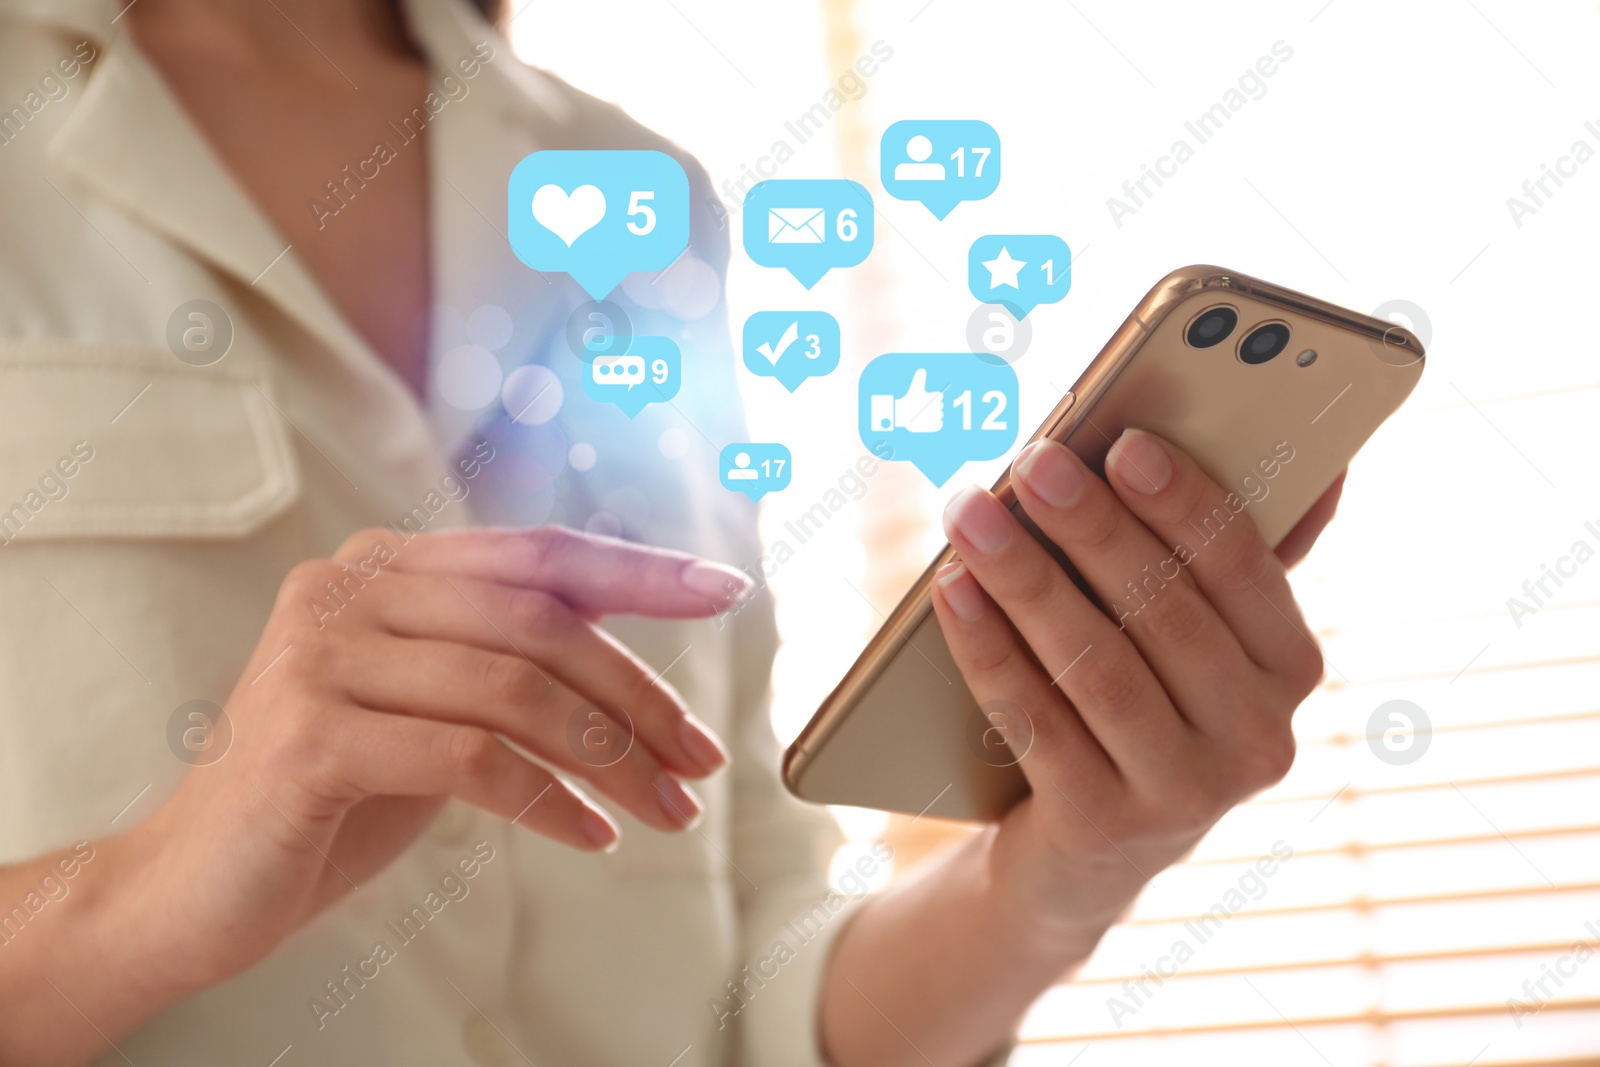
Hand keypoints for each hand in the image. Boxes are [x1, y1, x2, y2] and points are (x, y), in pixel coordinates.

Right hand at [124, 526, 744, 991]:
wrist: (194, 884)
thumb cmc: (334, 796)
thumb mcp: (432, 709)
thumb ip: (503, 662)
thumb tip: (629, 660)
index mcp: (385, 566)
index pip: (538, 554)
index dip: (638, 569)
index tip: (724, 591)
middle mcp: (348, 588)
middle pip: (540, 623)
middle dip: (639, 695)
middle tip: (701, 761)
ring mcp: (320, 654)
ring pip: (514, 688)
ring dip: (611, 757)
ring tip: (665, 811)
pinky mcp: (309, 733)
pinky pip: (469, 758)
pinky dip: (548, 800)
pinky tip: (589, 836)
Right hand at [875, 368, 943, 433]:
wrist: (902, 414)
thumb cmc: (909, 400)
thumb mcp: (915, 388)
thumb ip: (919, 379)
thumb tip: (922, 370)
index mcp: (936, 396)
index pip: (940, 397)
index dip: (932, 398)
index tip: (924, 400)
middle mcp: (938, 406)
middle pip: (940, 406)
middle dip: (932, 407)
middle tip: (922, 408)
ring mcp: (937, 416)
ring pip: (939, 415)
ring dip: (932, 415)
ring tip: (923, 415)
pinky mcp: (936, 425)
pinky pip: (940, 424)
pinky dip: (935, 424)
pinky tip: (928, 422)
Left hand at [931, 431, 1334, 937]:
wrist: (1085, 853)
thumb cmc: (1140, 703)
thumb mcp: (1195, 640)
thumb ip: (1230, 555)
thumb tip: (1320, 463)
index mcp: (1290, 667)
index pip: (1245, 569)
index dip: (1183, 503)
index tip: (1124, 443)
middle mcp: (1257, 737)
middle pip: (1164, 612)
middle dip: (1089, 529)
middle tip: (1030, 463)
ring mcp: (1185, 793)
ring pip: (1098, 666)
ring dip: (1027, 580)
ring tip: (969, 517)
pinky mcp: (1105, 826)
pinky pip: (1038, 721)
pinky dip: (989, 649)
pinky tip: (953, 593)